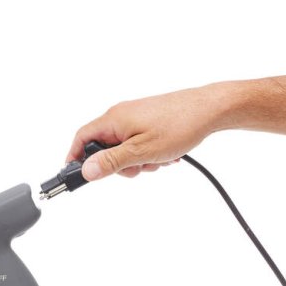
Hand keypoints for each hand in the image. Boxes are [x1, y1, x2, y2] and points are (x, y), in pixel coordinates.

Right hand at [66, 85, 227, 180]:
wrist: (210, 109)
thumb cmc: (179, 125)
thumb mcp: (142, 151)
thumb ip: (112, 162)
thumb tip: (86, 171)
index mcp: (114, 119)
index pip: (82, 138)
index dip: (76, 158)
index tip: (77, 176)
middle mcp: (121, 116)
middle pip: (104, 147)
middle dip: (118, 165)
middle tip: (137, 169)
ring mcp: (135, 118)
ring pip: (124, 149)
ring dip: (138, 161)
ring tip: (157, 160)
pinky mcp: (148, 122)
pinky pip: (139, 143)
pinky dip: (149, 154)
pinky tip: (166, 154)